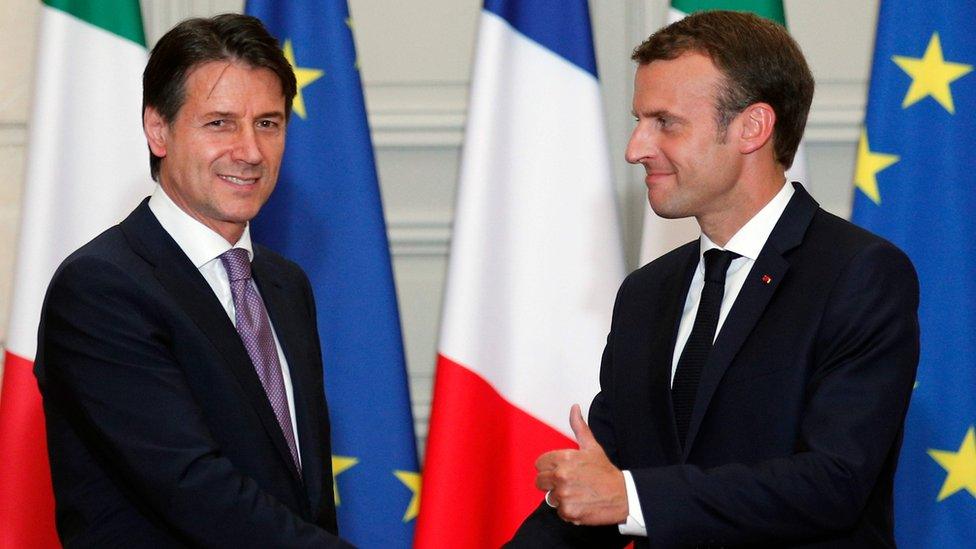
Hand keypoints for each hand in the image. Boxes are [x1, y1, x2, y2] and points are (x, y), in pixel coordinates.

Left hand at [534, 404, 627, 525]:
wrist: (623, 495)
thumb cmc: (606, 472)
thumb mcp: (592, 447)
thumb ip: (579, 427)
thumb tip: (574, 408)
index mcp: (564, 458)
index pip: (539, 464)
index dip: (549, 467)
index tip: (560, 470)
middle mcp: (561, 476)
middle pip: (539, 481)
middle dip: (551, 483)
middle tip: (569, 483)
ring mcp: (564, 494)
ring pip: (549, 497)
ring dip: (561, 497)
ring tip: (578, 492)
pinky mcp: (568, 512)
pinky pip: (559, 511)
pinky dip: (568, 510)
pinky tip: (581, 503)